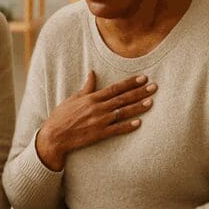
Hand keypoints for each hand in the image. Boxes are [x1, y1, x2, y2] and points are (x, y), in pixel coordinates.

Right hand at [36, 71, 156, 170]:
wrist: (54, 136)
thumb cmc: (61, 117)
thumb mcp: (73, 98)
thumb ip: (86, 87)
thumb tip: (92, 72)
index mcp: (92, 98)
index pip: (115, 88)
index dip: (130, 83)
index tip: (143, 78)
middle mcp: (98, 108)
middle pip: (122, 98)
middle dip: (139, 92)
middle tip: (154, 87)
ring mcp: (99, 121)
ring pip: (122, 112)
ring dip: (138, 107)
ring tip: (151, 102)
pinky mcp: (99, 134)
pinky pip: (116, 130)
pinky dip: (128, 127)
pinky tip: (139, 123)